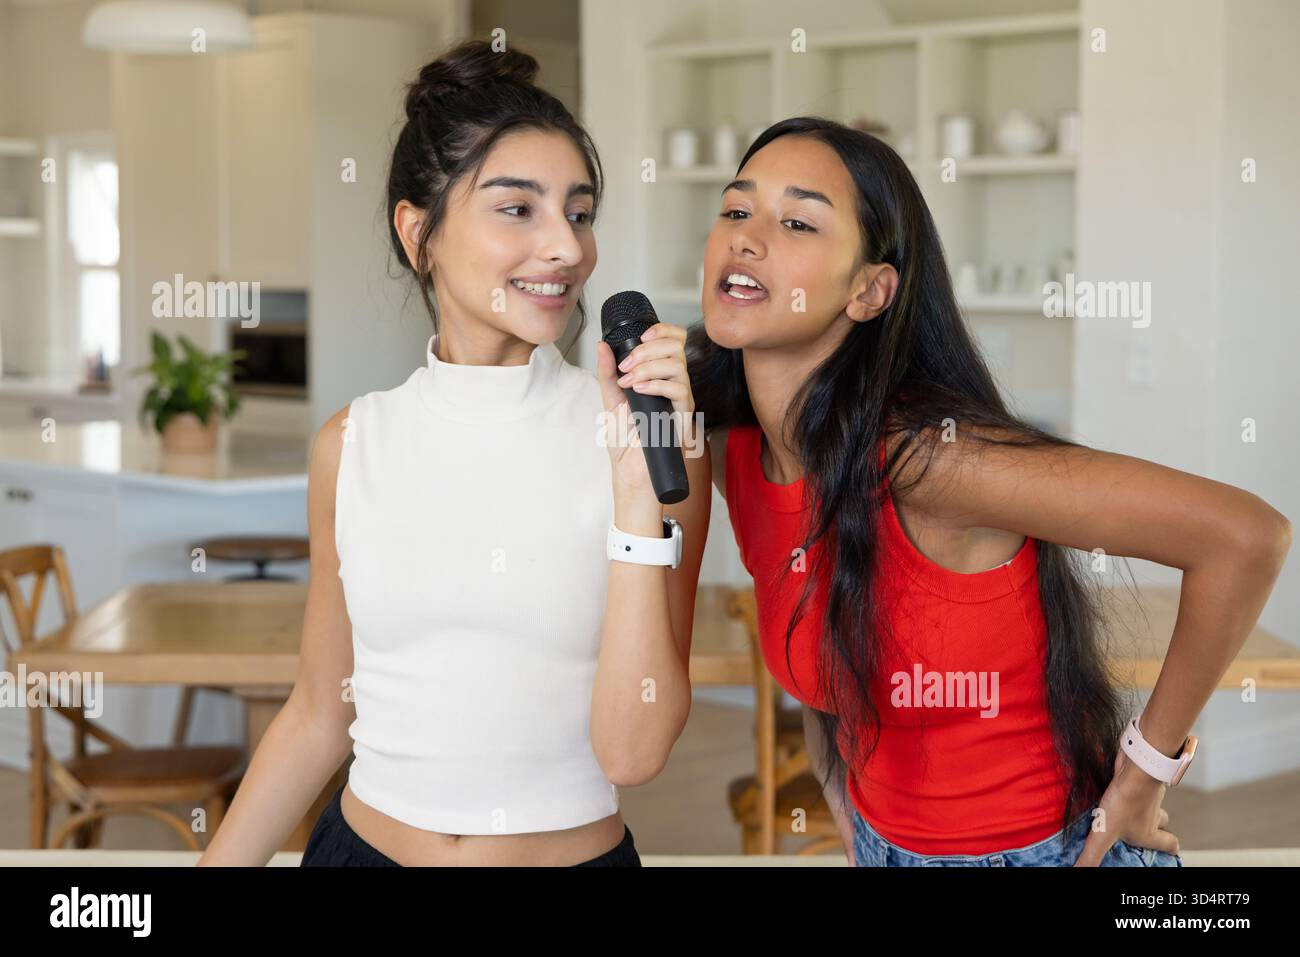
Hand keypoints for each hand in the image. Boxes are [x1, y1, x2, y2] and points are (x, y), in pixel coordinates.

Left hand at [595, 323, 695, 501]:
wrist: (630, 469)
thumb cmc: (625, 440)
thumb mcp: (610, 399)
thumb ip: (607, 372)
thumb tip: (602, 346)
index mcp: (659, 374)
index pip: (673, 340)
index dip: (662, 331)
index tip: (641, 337)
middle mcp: (672, 382)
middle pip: (676, 346)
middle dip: (647, 350)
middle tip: (626, 366)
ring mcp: (680, 397)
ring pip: (677, 365)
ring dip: (648, 367)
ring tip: (629, 382)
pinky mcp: (682, 414)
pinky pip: (678, 389)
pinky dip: (656, 384)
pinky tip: (639, 390)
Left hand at [1071, 749, 1180, 865]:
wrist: (1135, 770)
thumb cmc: (1125, 804)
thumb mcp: (1103, 834)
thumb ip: (1092, 856)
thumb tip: (1079, 871)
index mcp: (1150, 833)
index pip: (1169, 844)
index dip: (1169, 848)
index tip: (1169, 851)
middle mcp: (1153, 815)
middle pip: (1162, 823)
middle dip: (1155, 827)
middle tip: (1141, 829)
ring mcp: (1148, 795)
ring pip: (1150, 803)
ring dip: (1141, 807)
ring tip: (1122, 810)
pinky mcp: (1138, 779)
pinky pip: (1137, 787)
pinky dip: (1129, 789)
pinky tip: (1113, 789)